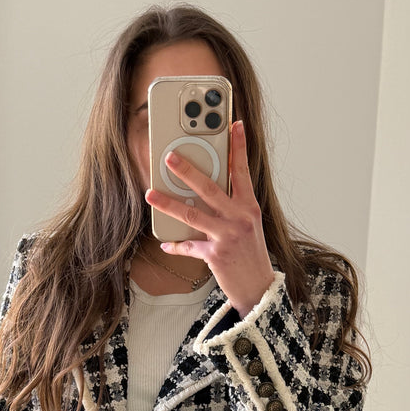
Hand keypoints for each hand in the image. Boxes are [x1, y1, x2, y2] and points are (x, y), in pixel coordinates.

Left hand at [144, 119, 275, 317]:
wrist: (258, 287)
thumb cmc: (250, 254)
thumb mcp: (248, 225)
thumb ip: (232, 206)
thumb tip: (206, 190)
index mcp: (248, 207)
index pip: (242, 171)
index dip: (238, 146)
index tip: (234, 123)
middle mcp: (239, 218)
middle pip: (210, 188)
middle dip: (187, 171)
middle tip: (169, 157)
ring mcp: (227, 236)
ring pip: (193, 214)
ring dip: (169, 204)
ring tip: (151, 194)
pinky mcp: (216, 254)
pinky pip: (189, 246)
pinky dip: (176, 246)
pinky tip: (165, 244)